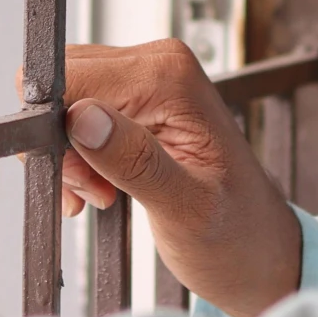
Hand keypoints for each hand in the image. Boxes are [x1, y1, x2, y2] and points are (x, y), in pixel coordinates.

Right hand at [58, 40, 300, 316]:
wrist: (259, 252)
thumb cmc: (236, 236)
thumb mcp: (186, 209)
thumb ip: (134, 160)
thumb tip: (82, 117)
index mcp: (171, 77)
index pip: (72, 75)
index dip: (57, 127)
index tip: (79, 176)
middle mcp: (160, 64)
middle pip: (64, 83)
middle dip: (64, 144)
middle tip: (96, 190)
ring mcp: (150, 79)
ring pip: (68, 100)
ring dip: (72, 155)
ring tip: (104, 193)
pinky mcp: (140, 100)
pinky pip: (82, 114)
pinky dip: (80, 155)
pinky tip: (102, 186)